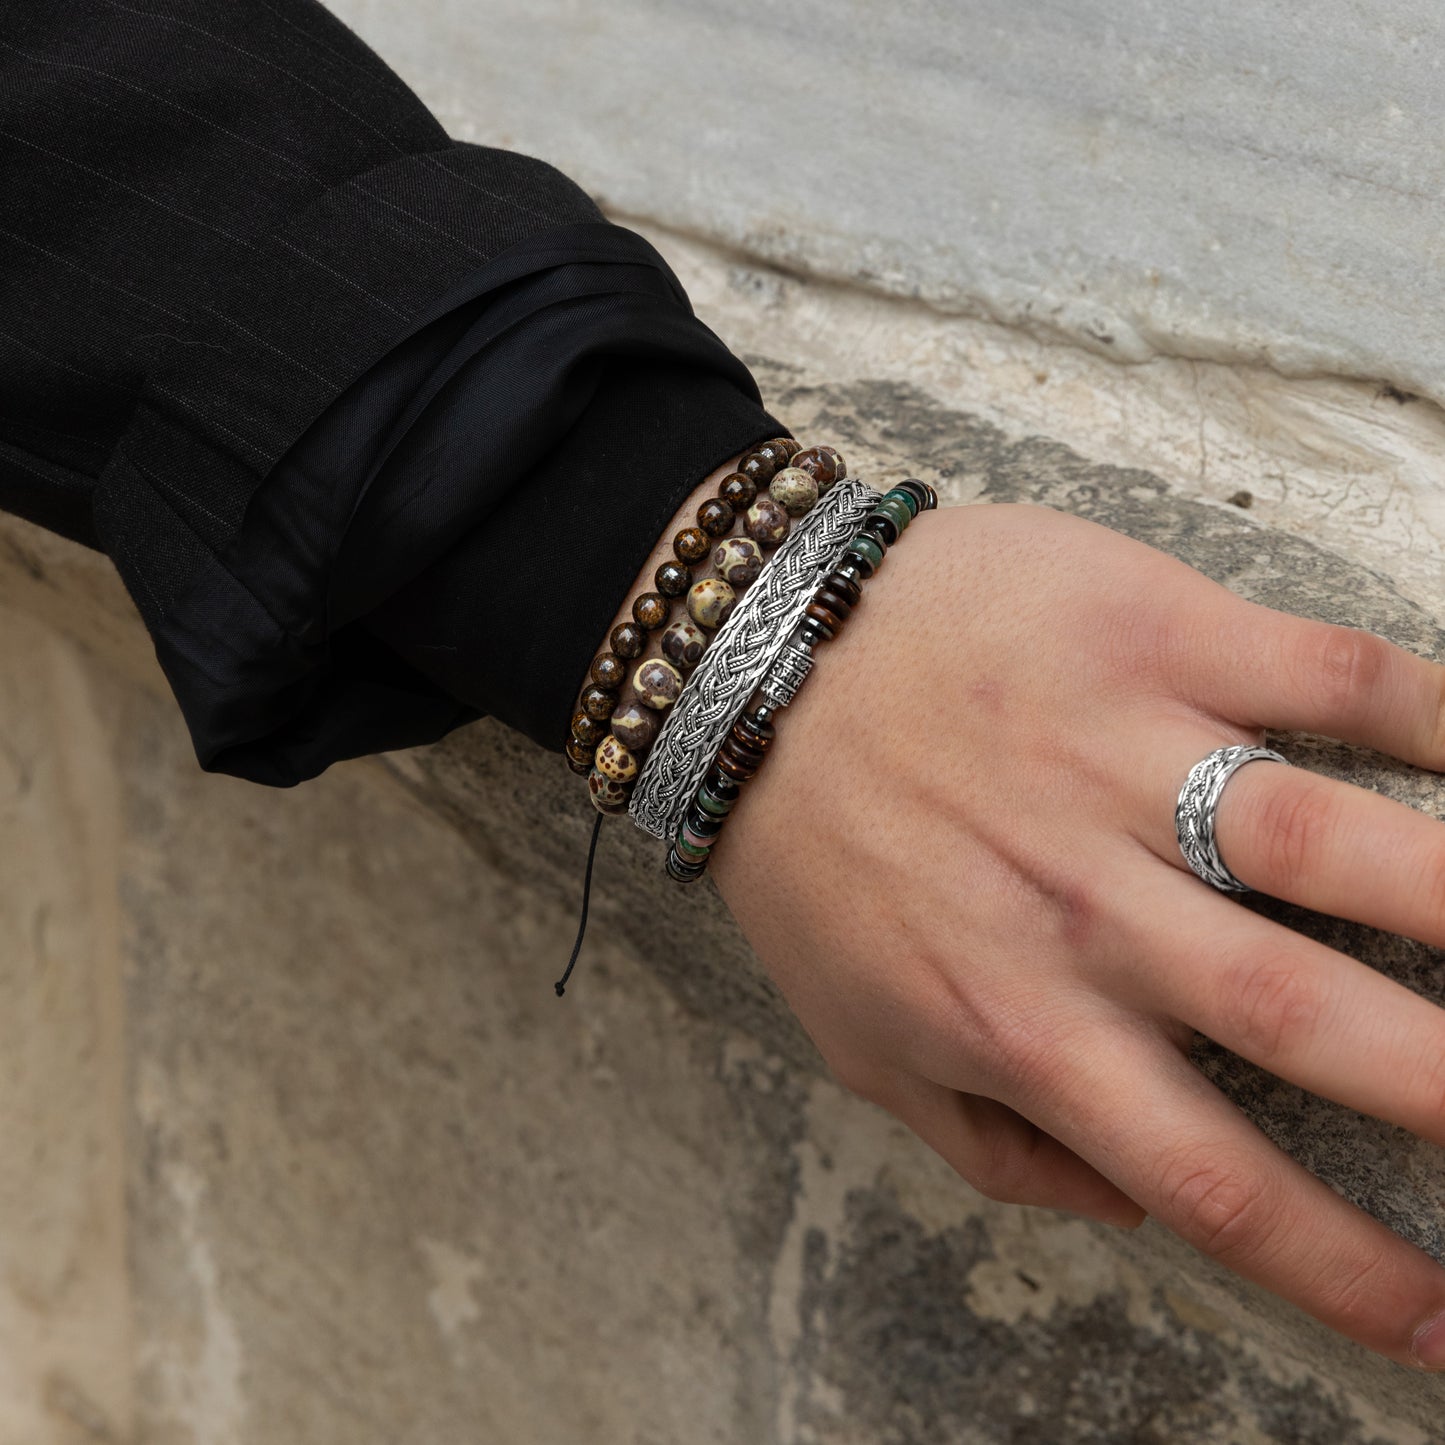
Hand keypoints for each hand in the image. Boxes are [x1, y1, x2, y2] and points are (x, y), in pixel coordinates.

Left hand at [709, 500, 1444, 1370]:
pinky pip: (1321, 672)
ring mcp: (1119, 758)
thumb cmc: (810, 848)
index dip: (1346, 1270)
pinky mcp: (1141, 631)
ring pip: (1337, 841)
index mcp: (1019, 1017)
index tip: (1443, 1322)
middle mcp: (1084, 901)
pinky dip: (1429, 711)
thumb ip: (989, 1141)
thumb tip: (1125, 1205)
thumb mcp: (859, 1036)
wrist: (755, 654)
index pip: (1210, 1179)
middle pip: (1307, 1016)